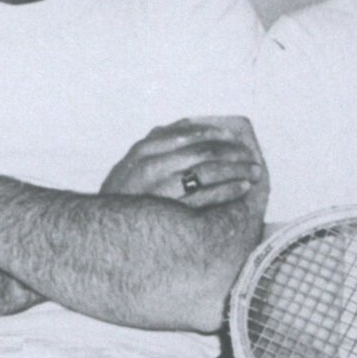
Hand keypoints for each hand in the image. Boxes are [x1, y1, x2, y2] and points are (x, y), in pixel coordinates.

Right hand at [103, 117, 264, 209]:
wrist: (102, 234)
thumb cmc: (124, 198)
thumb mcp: (131, 166)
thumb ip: (157, 145)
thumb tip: (186, 123)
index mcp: (143, 150)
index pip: (187, 133)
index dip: (215, 133)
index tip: (233, 136)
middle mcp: (149, 166)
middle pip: (202, 151)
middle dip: (233, 153)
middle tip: (250, 157)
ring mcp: (158, 189)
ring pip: (207, 172)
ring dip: (236, 170)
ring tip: (254, 172)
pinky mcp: (169, 211)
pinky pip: (206, 197)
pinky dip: (228, 190)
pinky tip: (242, 188)